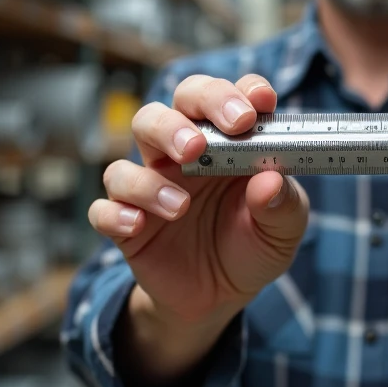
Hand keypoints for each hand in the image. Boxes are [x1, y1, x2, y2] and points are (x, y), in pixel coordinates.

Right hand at [89, 74, 310, 329]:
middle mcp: (186, 152)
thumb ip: (283, 204)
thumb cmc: (254, 245)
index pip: (227, 97)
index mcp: (228, 141)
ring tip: (182, 205)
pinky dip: (115, 213)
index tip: (259, 103)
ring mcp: (153, 183)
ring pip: (128, 156)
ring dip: (150, 175)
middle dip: (182, 119)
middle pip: (171, 107)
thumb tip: (271, 180)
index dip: (240, 90)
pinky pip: (103, 208)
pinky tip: (137, 226)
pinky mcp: (128, 223)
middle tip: (200, 144)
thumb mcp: (283, 230)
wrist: (220, 296)